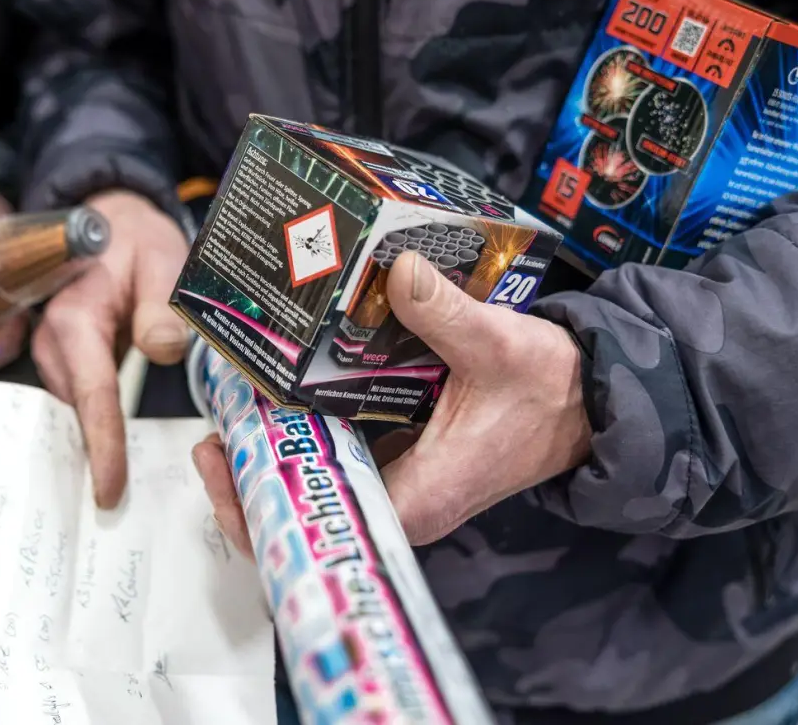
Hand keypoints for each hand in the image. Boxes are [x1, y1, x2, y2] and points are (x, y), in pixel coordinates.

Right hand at [31, 189, 190, 508]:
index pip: (92, 394)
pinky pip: (79, 402)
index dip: (102, 446)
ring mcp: (53, 355)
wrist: (108, 222)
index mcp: (75, 319)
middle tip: (121, 510)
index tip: (109, 491)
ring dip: (96, 444)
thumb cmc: (136, 240)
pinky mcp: (63, 363)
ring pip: (76, 411)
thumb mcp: (161, 259)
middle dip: (96, 458)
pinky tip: (114, 457)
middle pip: (77, 412)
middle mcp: (53, 343)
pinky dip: (96, 427)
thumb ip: (163, 305)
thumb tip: (165, 350)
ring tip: (120, 491)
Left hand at [193, 250, 592, 554]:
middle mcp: (402, 500)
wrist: (586, 399)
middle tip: (211, 435)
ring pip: (318, 484)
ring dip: (273, 455)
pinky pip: (338, 455)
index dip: (264, 509)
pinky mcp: (399, 456)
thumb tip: (400, 271)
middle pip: (308, 511)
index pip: (326, 526)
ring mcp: (398, 479)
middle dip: (252, 480)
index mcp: (422, 497)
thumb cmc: (550, 389)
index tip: (223, 467)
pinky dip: (305, 432)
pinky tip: (276, 396)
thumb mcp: (502, 344)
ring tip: (229, 413)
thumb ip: (448, 313)